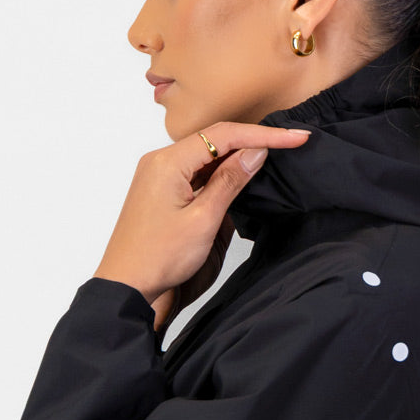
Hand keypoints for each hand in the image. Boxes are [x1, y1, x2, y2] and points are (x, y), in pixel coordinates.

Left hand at [94, 122, 312, 319]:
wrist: (125, 284)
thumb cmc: (157, 258)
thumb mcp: (203, 219)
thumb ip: (230, 182)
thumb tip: (255, 152)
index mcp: (168, 162)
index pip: (224, 135)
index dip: (264, 135)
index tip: (295, 137)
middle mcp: (159, 161)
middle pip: (215, 139)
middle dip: (253, 140)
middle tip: (290, 142)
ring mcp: (158, 174)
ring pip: (205, 155)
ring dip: (237, 156)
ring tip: (273, 157)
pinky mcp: (160, 189)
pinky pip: (194, 170)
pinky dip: (219, 172)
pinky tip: (240, 177)